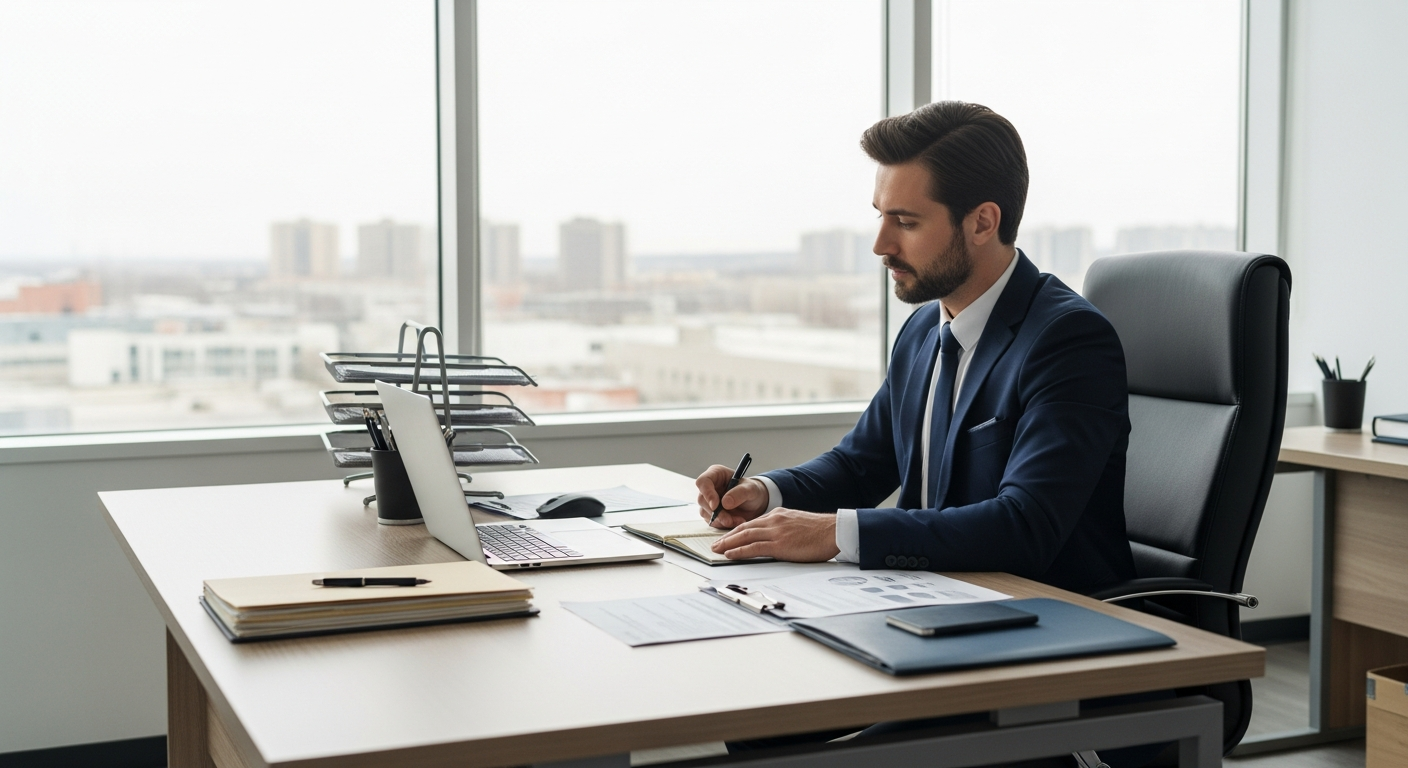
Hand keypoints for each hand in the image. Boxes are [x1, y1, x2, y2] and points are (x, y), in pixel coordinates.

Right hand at [695, 465, 768, 528]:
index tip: (716, 505)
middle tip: (730, 520)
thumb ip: (740, 493)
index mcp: (716, 474)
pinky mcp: (710, 512)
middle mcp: (709, 486)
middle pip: (702, 500)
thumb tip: (725, 503)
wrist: (755, 503)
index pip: (703, 481)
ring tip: (739, 520)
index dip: (707, 493)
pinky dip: (723, 524)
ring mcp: (708, 500)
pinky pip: (712, 521)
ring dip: (721, 520)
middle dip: (716, 512)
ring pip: (705, 512)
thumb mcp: (751, 489)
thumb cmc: (752, 490)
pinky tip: (735, 521)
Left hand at [710, 508, 840, 561]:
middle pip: (744, 528)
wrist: (834, 531)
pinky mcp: (780, 544)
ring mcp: (776, 532)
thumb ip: (784, 529)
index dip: (737, 531)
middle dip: (727, 537)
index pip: (752, 523)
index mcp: (778, 515)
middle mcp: (774, 520)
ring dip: (728, 543)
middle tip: (715, 544)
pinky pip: (754, 547)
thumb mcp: (798, 525)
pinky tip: (730, 554)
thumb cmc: (820, 532)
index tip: (727, 537)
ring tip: (716, 549)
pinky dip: (739, 550)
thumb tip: (776, 540)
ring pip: (745, 536)